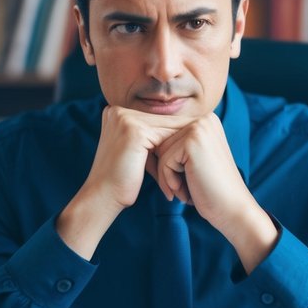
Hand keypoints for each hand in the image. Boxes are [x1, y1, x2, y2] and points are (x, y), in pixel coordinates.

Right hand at [56, 106, 189, 258]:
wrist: (103, 196)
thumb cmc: (122, 179)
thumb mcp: (137, 152)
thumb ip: (152, 139)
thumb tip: (182, 132)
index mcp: (117, 112)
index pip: (156, 119)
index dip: (176, 133)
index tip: (195, 144)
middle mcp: (118, 110)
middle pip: (163, 121)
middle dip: (182, 137)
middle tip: (204, 148)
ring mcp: (125, 118)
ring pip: (167, 128)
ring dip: (183, 142)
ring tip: (199, 154)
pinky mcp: (134, 130)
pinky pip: (166, 137)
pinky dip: (178, 149)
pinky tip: (190, 160)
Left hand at [151, 113, 278, 272]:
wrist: (233, 210)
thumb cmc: (210, 191)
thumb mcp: (192, 163)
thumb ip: (176, 147)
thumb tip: (145, 141)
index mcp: (205, 122)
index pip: (167, 139)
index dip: (168, 165)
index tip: (183, 183)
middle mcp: (204, 119)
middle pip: (162, 144)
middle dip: (167, 171)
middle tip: (187, 188)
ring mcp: (199, 128)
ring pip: (161, 153)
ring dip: (169, 177)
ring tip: (188, 190)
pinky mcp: (193, 142)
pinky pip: (164, 161)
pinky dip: (170, 181)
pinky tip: (188, 191)